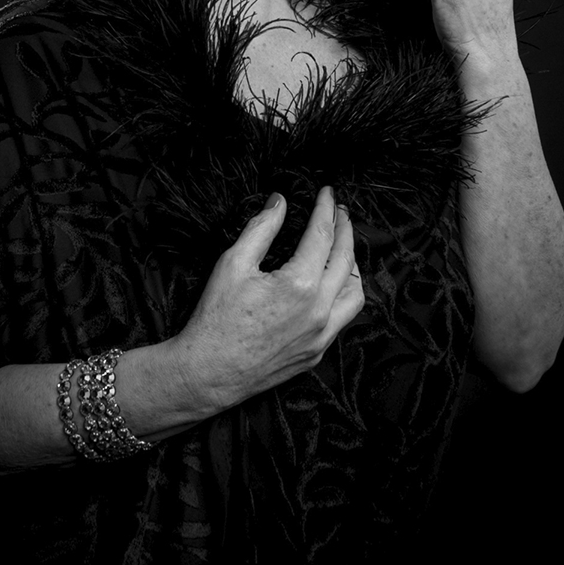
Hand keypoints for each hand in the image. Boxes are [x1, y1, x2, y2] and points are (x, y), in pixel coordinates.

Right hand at [171, 186, 362, 412]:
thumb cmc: (216, 318)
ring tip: (341, 246)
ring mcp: (321, 336)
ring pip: (354, 293)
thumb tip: (279, 202)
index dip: (325, 209)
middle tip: (339, 210)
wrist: (209, 372)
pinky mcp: (317, 352)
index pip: (322, 235)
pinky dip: (343, 294)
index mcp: (300, 285)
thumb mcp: (233, 263)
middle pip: (345, 260)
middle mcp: (319, 311)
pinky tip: (331, 284)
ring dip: (352, 265)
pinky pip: (343, 318)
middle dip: (345, 230)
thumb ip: (261, 228)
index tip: (326, 192)